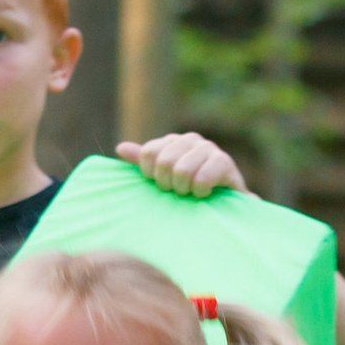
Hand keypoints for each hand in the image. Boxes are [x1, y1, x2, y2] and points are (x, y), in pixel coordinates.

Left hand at [118, 132, 249, 197]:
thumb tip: (120, 148)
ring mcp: (209, 148)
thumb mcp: (163, 177)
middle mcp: (191, 139)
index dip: (150, 174)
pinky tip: (205, 194)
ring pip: (182, 171)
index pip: (148, 153)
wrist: (225, 205)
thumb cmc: (189, 191)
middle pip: (164, 162)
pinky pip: (202, 178)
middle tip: (178, 191)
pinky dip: (200, 192)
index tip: (160, 185)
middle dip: (168, 185)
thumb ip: (143, 162)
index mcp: (173, 141)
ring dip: (185, 190)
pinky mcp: (224, 162)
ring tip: (191, 193)